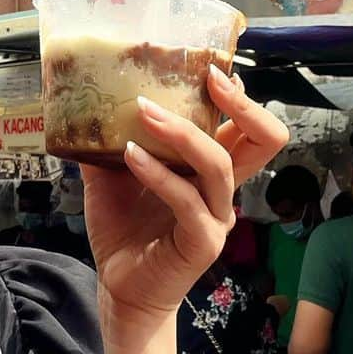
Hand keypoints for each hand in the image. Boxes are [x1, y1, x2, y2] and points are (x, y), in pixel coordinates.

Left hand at [82, 67, 288, 322]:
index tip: (211, 67)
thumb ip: (109, 142)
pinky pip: (186, 199)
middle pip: (266, 139)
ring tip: (146, 112)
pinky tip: (130, 155)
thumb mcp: (111, 175)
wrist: (118, 286)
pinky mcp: (202, 240)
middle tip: (209, 79)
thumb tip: (86, 103)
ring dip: (183, 132)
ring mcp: (217, 215)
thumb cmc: (123, 229)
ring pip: (219, 164)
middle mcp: (223, 188)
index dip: (240, 95)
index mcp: (210, 169)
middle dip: (243, 105)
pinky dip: (157, 172)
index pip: (246, 126)